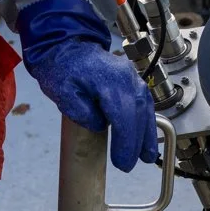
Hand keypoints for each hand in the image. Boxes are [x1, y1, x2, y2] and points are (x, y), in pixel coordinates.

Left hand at [15, 0, 158, 172]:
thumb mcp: (62, 93)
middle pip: (139, 114)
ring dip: (147, 134)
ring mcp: (132, 77)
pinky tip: (146, 138)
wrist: (66, 45)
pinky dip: (147, 122)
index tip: (122, 162)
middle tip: (129, 166)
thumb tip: (101, 126)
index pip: (123, 117)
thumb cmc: (62, 68)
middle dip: (137, 143)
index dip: (125, 143)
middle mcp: (126, 78)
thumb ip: (82, 113)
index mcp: (108, 81)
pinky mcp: (133, 80)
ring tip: (147, 156)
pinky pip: (145, 103)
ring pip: (146, 109)